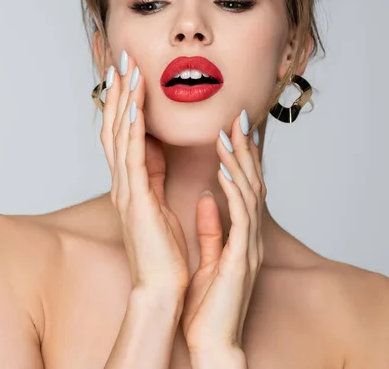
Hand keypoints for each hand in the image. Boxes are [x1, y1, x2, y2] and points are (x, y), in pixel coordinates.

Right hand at [100, 51, 189, 299]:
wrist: (163, 287)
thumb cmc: (164, 250)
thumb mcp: (159, 202)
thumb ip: (154, 172)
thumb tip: (154, 145)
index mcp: (130, 183)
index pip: (121, 133)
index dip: (122, 102)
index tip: (128, 74)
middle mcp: (122, 182)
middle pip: (114, 127)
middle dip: (118, 92)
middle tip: (121, 60)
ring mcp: (126, 190)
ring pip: (119, 135)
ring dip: (123, 101)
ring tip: (128, 71)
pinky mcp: (136, 200)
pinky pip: (133, 157)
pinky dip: (132, 129)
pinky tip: (135, 106)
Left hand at [180, 109, 265, 352]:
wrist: (211, 341)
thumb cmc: (208, 303)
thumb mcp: (210, 256)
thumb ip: (212, 227)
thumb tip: (208, 198)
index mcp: (241, 234)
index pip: (243, 187)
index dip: (239, 157)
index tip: (230, 129)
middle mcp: (249, 235)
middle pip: (252, 182)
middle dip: (245, 148)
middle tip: (237, 117)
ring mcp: (249, 245)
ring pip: (249, 192)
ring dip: (239, 160)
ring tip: (228, 133)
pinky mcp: (241, 257)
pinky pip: (240, 216)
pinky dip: (233, 189)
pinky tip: (224, 169)